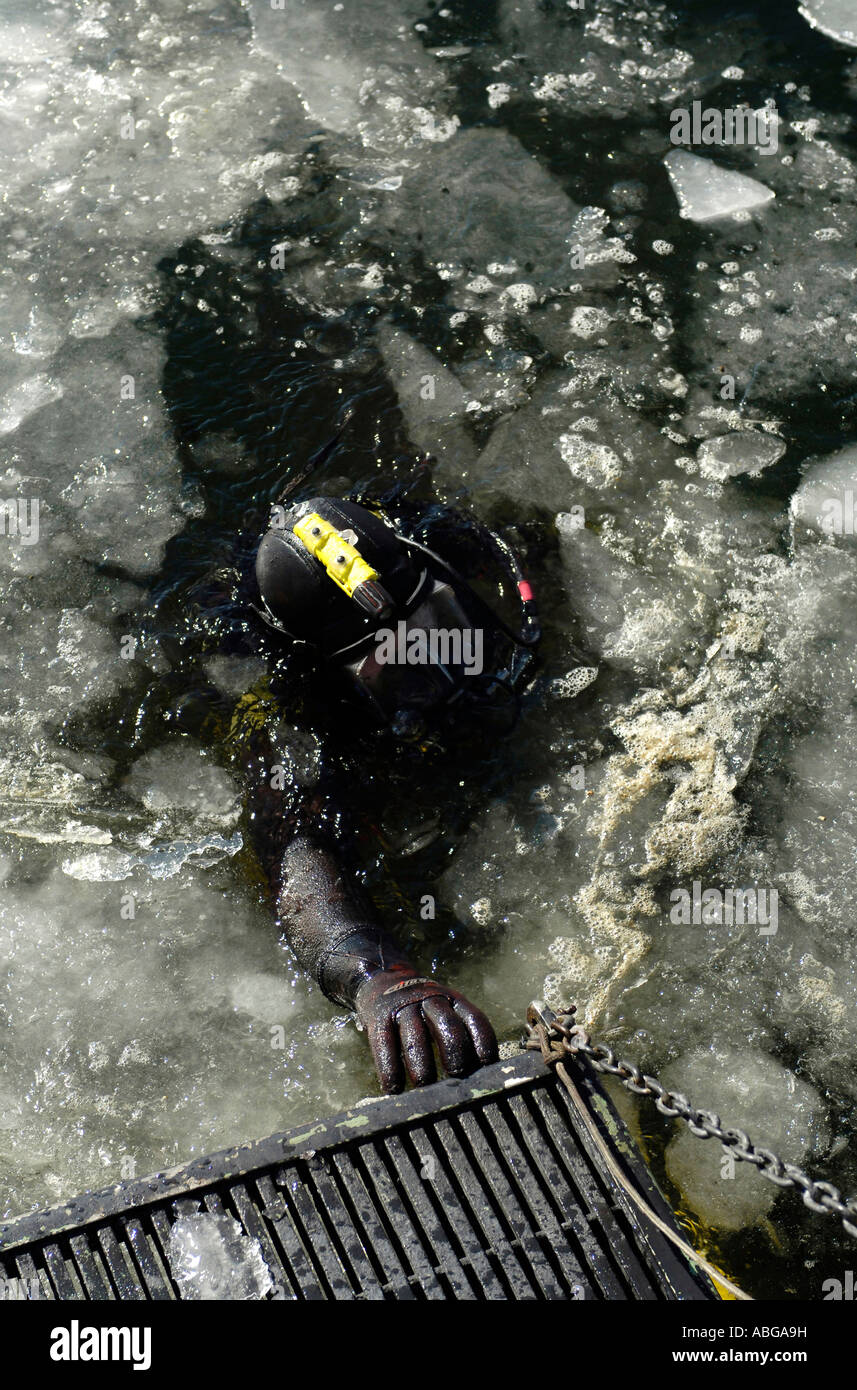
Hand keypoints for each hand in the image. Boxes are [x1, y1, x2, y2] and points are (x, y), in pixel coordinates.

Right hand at [355, 968, 497, 1093]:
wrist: (382, 977)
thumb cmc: (422, 1007)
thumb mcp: (444, 1008)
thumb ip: (459, 1032)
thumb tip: (477, 1076)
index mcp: (452, 999)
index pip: (474, 1019)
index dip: (483, 1043)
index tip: (487, 1067)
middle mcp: (431, 1000)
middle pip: (447, 1025)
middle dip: (454, 1054)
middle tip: (457, 1079)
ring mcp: (404, 1006)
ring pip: (415, 1036)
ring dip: (422, 1065)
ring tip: (425, 1088)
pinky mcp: (379, 1016)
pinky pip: (384, 1043)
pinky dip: (389, 1068)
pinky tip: (394, 1088)